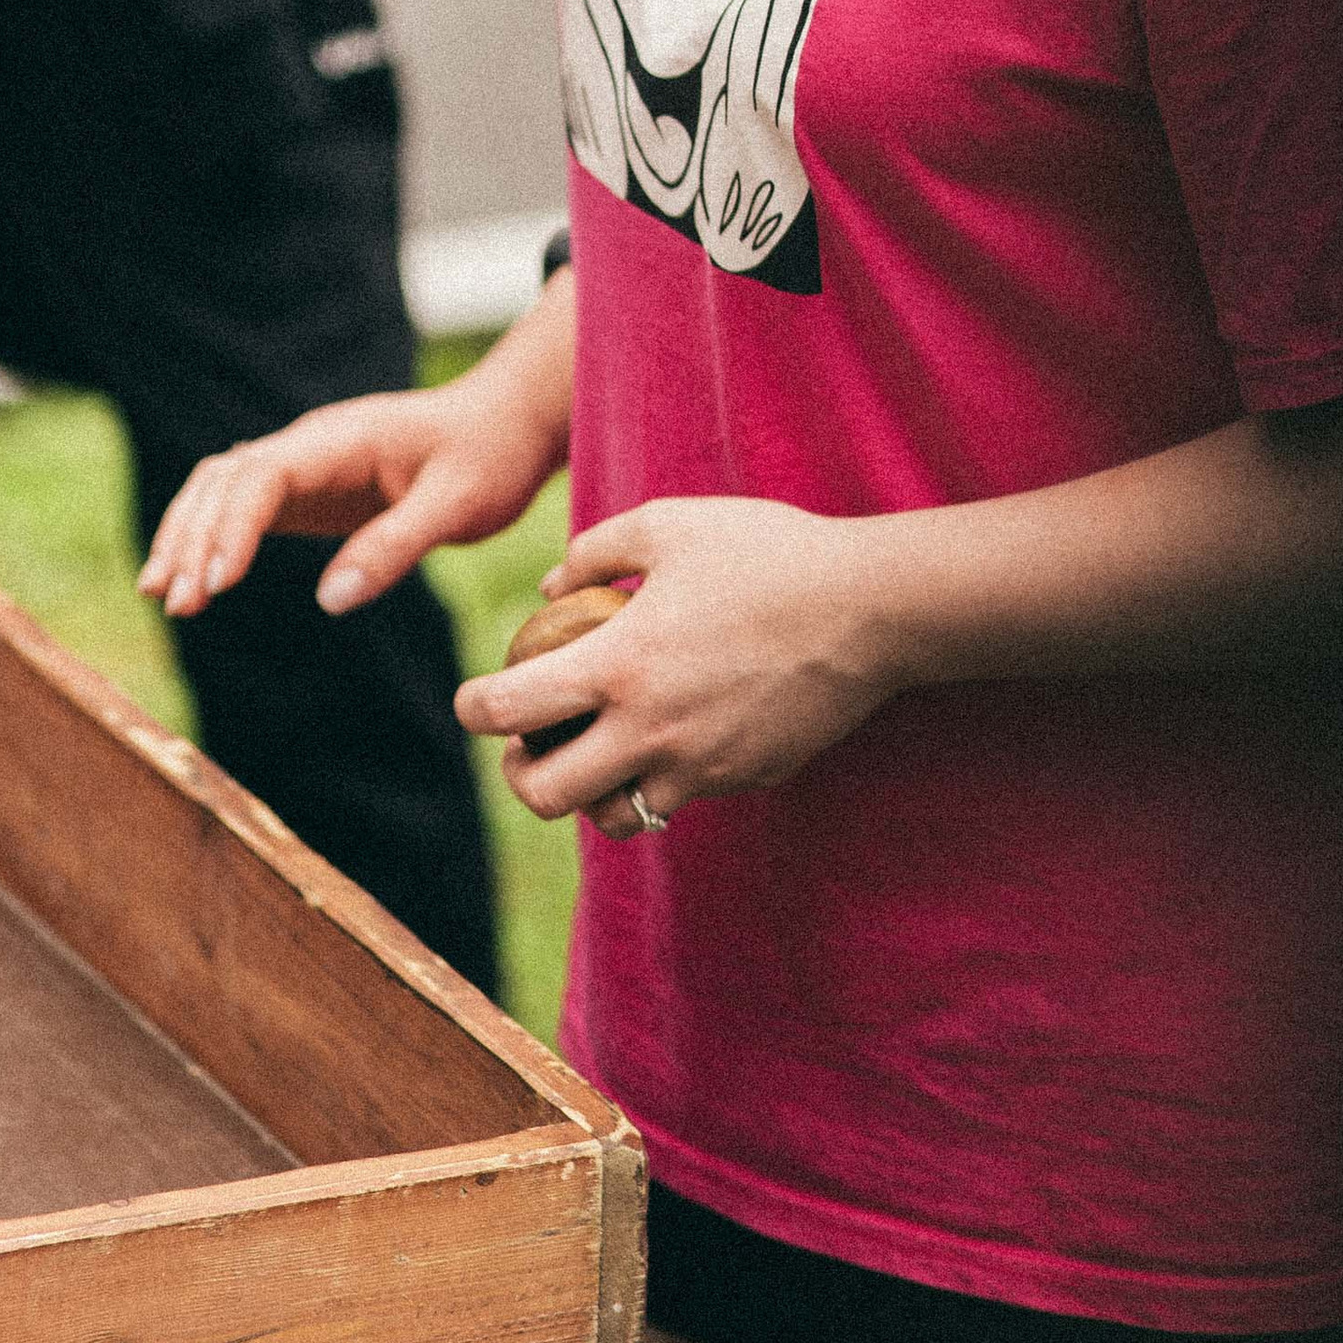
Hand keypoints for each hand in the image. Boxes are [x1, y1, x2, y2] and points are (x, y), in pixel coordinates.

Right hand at [140, 362, 559, 622]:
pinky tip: (193, 580)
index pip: (263, 475)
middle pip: (225, 481)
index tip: (216, 583)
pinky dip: (210, 537)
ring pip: (221, 488)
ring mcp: (304, 464)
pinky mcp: (308, 488)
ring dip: (187, 536)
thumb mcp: (458, 506)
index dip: (232, 527)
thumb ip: (394, 546)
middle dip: (192, 539)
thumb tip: (329, 601)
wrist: (503, 425)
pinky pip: (242, 505)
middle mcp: (309, 444)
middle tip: (175, 605)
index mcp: (340, 439)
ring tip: (160, 597)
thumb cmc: (487, 457)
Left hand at [454, 495, 894, 841]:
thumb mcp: (668, 524)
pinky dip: (657, 780)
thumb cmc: (764, 552)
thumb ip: (594, 551)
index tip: (473, 701)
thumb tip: (549, 589)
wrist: (869, 608)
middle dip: (520, 777)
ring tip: (590, 755)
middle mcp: (652, 729)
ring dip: (589, 794)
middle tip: (522, 749)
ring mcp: (702, 765)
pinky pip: (682, 796)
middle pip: (549, 797)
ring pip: (616, 818)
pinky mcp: (745, 779)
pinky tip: (669, 733)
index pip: (511, 709)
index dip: (474, 709)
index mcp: (621, 664)